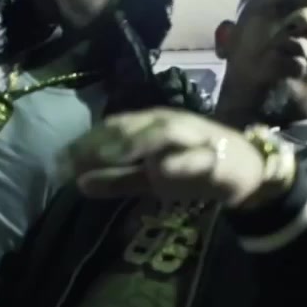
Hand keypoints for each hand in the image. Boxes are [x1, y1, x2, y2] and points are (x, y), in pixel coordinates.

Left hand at [59, 108, 265, 206]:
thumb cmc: (192, 167)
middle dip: (101, 141)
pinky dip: (179, 161)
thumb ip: (117, 180)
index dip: (86, 142)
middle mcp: (168, 123)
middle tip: (74, 160)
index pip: (112, 127)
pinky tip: (161, 169)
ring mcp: (191, 136)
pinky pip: (195, 157)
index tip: (60, 161)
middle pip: (130, 125)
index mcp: (150, 124)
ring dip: (132, 143)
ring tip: (107, 156)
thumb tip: (78, 183)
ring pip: (160, 132)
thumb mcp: (149, 177)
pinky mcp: (214, 155)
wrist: (246, 169)